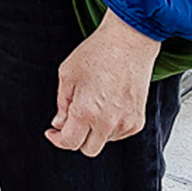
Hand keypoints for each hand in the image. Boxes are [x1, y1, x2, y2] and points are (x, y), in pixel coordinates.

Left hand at [47, 11, 159, 155]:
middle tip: (71, 119)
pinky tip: (107, 106)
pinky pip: (119, 134)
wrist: (128, 41)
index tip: (53, 133)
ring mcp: (126, 123)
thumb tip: (60, 123)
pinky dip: (110, 126)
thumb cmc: (98, 52)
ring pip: (104, 141)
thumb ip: (62, 104)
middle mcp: (108, 122)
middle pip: (87, 149)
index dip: (57, 139)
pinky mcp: (138, 120)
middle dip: (76, 137)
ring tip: (93, 104)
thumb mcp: (67, 74)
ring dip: (94, 131)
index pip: (70, 142)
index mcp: (86, 111)